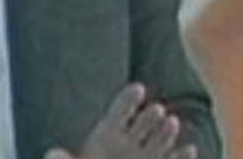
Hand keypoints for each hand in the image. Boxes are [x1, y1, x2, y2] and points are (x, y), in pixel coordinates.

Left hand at [45, 84, 197, 158]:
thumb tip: (52, 155)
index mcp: (109, 132)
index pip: (120, 110)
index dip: (129, 100)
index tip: (138, 90)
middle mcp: (130, 140)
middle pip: (142, 123)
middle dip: (150, 117)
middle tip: (157, 110)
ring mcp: (146, 155)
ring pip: (159, 141)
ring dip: (167, 133)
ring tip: (173, 123)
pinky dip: (181, 156)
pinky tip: (190, 149)